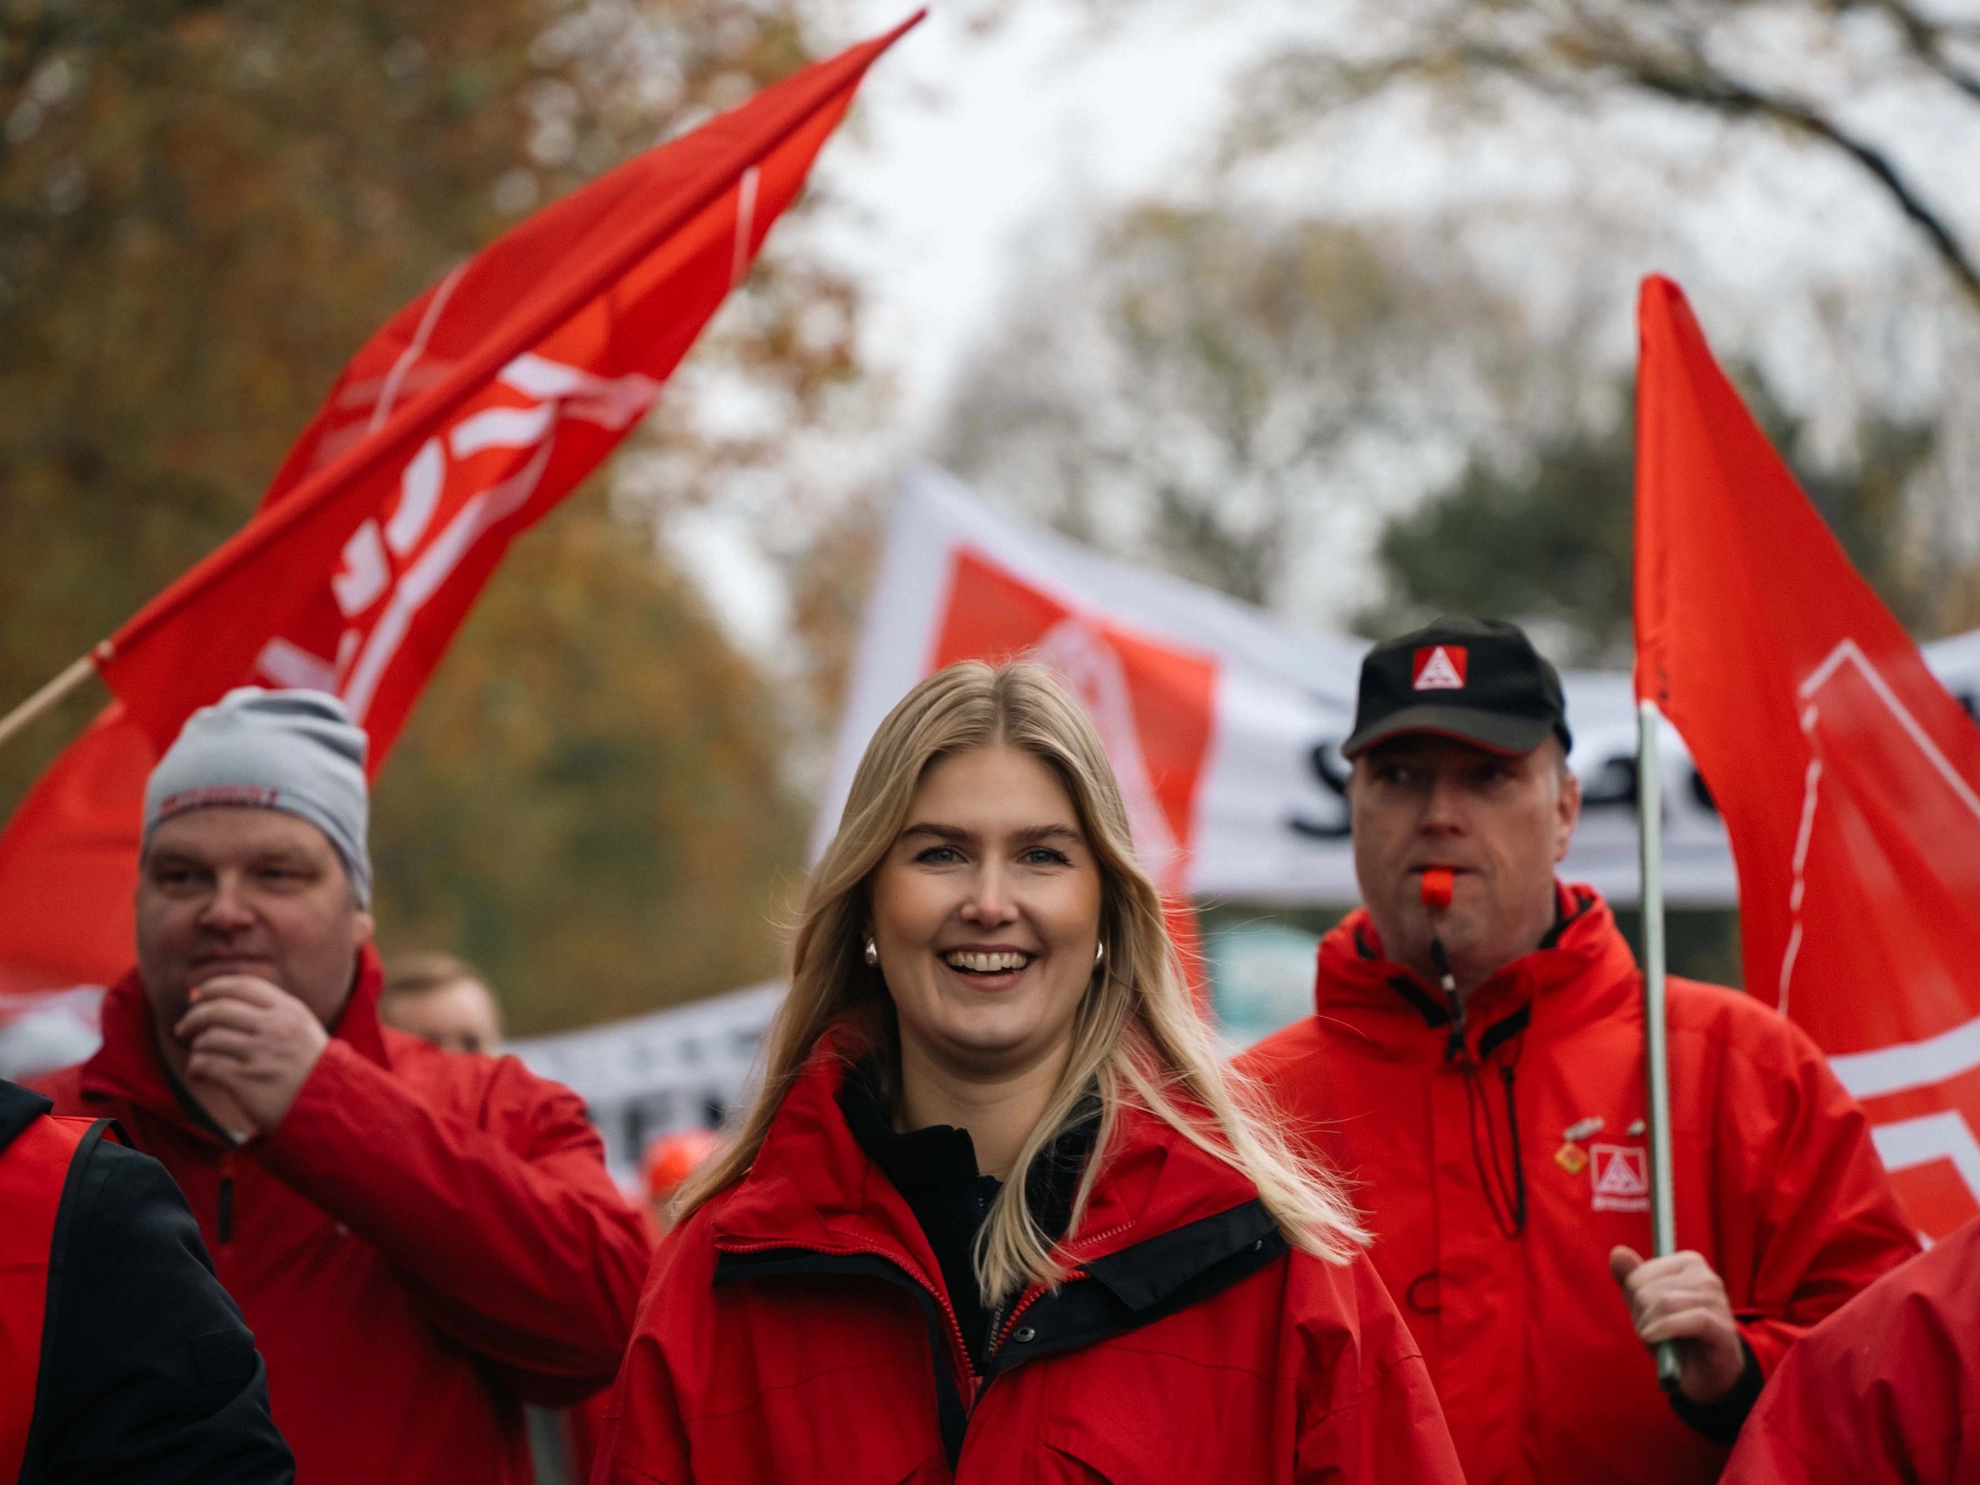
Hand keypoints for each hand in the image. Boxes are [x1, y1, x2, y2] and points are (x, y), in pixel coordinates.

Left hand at [175, 975, 329, 1133]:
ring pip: (208, 1038)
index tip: (198, 997)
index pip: (242, 986)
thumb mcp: (300, 1028)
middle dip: (193, 1017)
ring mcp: (261, 1054)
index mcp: (289, 1011)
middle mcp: (275, 1028)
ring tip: (201, 1055)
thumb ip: (268, 1010)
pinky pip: (205, 1064)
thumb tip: (214, 997)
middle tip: (183, 1028)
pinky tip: (200, 1072)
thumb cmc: (309, 1067)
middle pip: (218, 1009)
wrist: (329, 1106)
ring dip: (197, 1046)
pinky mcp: (246, 1081)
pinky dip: (196, 1066)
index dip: (213, 988)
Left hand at [1608, 1246, 1745, 1403]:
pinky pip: (1691, 1320)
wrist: (1706, 1375)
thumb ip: (1630, 1278)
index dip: (1631, 1299)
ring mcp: (1718, 1301)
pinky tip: (1655, 1340)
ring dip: (1650, 1328)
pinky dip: (1666, 1330)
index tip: (1642, 1315)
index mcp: (1688, 1263)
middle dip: (1640, 1316)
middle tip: (1652, 1332)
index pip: (1638, 1275)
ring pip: (1665, 1303)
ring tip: (1656, 1340)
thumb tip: (1618, 1251)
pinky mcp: (1723, 1328)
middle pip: (1648, 1291)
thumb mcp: (1645, 1306)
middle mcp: (1706, 1276)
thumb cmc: (1674, 1335)